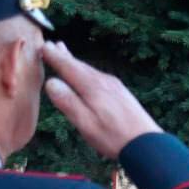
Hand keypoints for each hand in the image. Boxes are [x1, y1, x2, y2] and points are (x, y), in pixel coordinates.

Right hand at [42, 41, 161, 158]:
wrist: (146, 144)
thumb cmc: (113, 137)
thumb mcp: (86, 123)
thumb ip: (68, 102)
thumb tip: (51, 82)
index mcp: (92, 87)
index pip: (68, 67)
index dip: (54, 57)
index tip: (42, 47)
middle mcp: (104, 81)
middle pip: (79, 66)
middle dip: (64, 56)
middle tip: (52, 45)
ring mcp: (115, 86)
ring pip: (90, 70)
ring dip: (76, 62)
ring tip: (66, 54)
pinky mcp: (121, 93)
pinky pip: (99, 76)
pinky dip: (87, 71)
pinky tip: (88, 75)